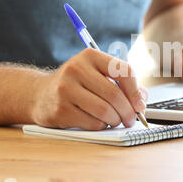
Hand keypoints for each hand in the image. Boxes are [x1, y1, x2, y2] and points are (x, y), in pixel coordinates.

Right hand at [31, 48, 147, 129]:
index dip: (136, 91)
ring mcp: (66, 89)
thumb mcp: (97, 75)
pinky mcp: (60, 109)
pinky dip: (101, 126)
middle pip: (115, 94)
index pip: (124, 71)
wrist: (40, 94)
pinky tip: (98, 122)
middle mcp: (76, 68)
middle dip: (128, 111)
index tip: (140, 105)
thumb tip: (143, 99)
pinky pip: (92, 123)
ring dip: (115, 120)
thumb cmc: (77, 85)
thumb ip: (122, 83)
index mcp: (90, 55)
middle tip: (131, 119)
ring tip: (115, 120)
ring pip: (105, 111)